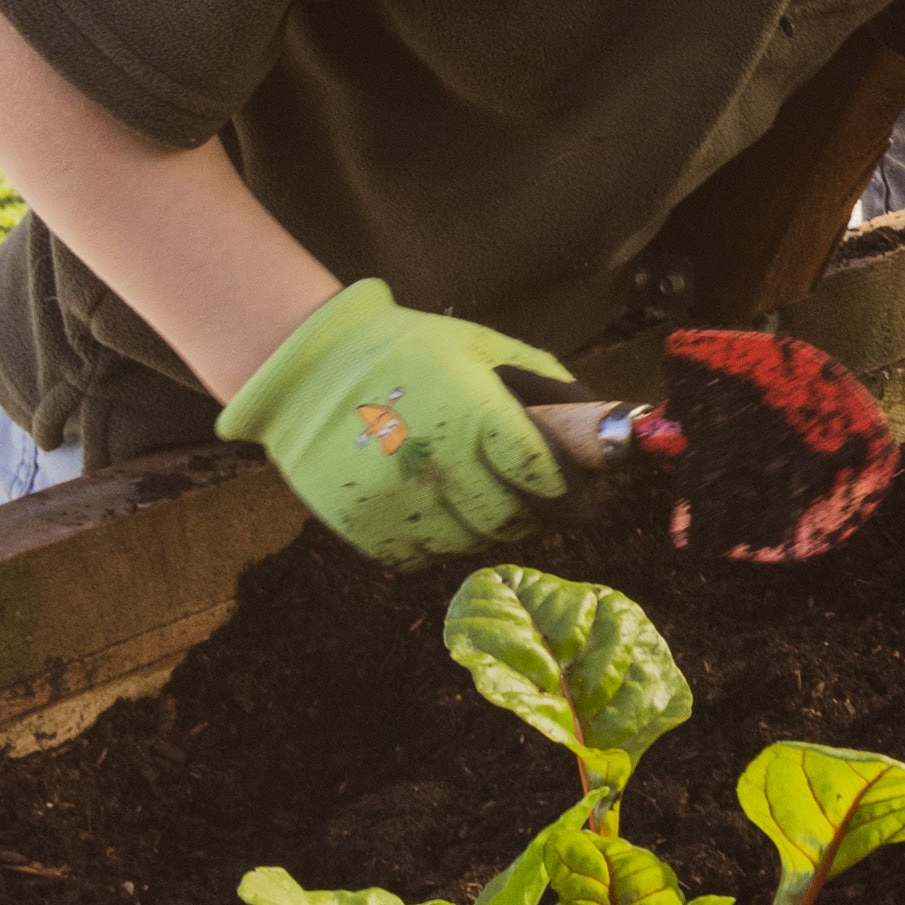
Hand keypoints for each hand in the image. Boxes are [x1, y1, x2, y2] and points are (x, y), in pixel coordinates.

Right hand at [217, 278, 574, 566]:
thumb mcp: (484, 347)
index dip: (574, 490)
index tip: (587, 495)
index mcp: (472, 414)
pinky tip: (439, 508)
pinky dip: (440, 541)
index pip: (543, 474)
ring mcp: (396, 502)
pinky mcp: (363, 528)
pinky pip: (423, 557)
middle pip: (511, 519)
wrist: (307, 370)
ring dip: (488, 529)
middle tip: (542, 502)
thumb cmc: (408, 350)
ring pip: (470, 544)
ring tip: (485, 498)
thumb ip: (545, 383)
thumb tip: (596, 416)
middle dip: (538, 514)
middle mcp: (435, 464)